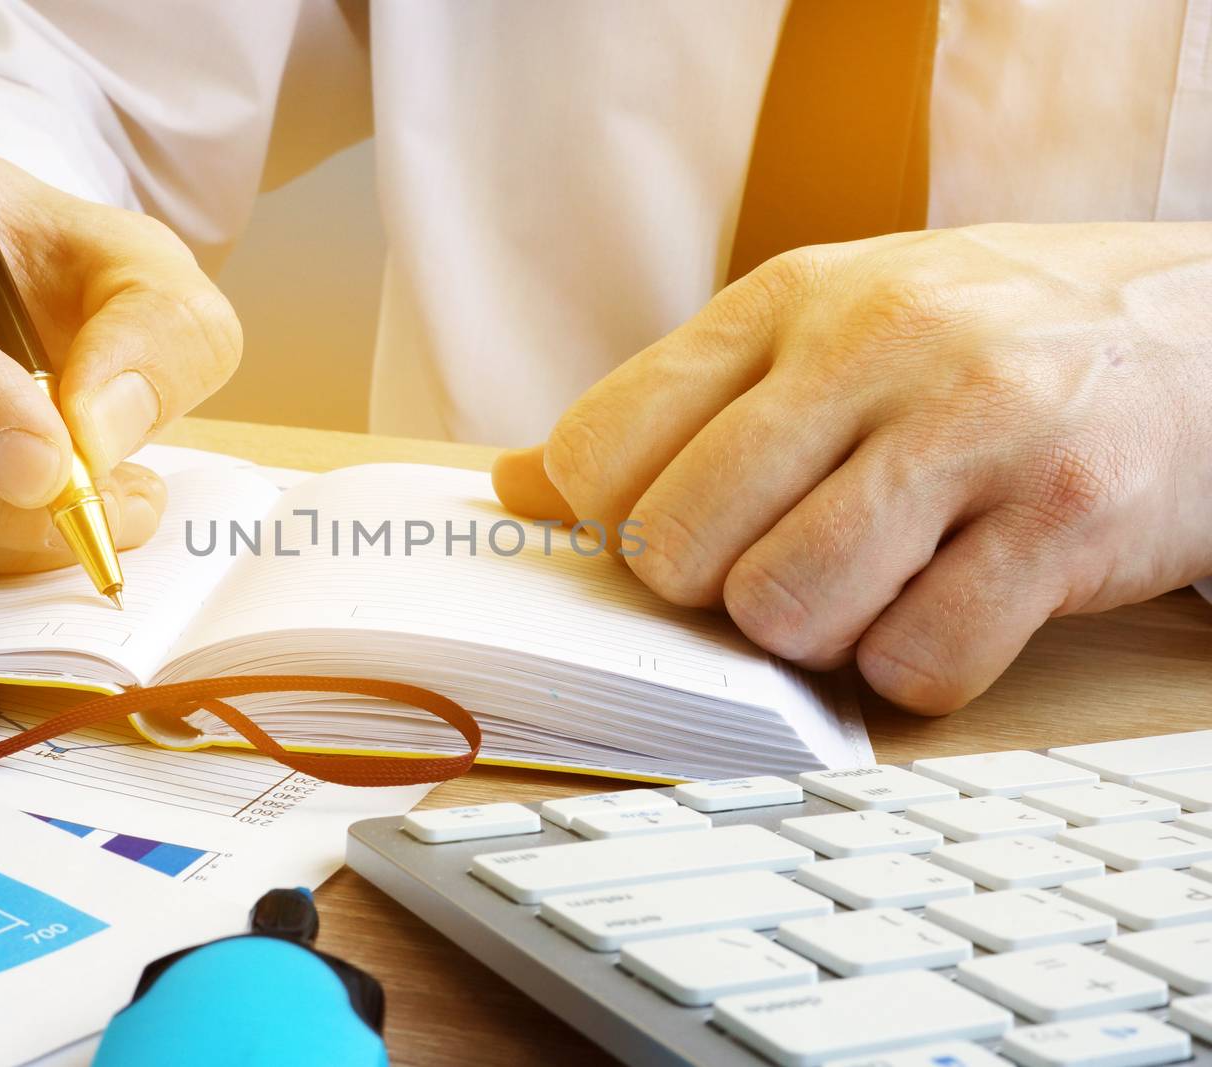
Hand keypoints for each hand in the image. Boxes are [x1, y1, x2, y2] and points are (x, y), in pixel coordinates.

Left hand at [494, 223, 1211, 712]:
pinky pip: (915, 664)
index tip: (669, 535)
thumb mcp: (821, 328)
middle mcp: (872, 348)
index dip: (610, 527)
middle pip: (677, 545)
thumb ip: (669, 406)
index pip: (600, 449)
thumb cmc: (979, 343)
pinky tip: (950, 605)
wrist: (1204, 328)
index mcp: (788, 299)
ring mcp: (971, 429)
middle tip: (783, 561)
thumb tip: (513, 487)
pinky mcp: (1063, 520)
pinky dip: (915, 669)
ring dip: (813, 634)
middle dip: (712, 592)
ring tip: (871, 582)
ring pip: (785, 611)